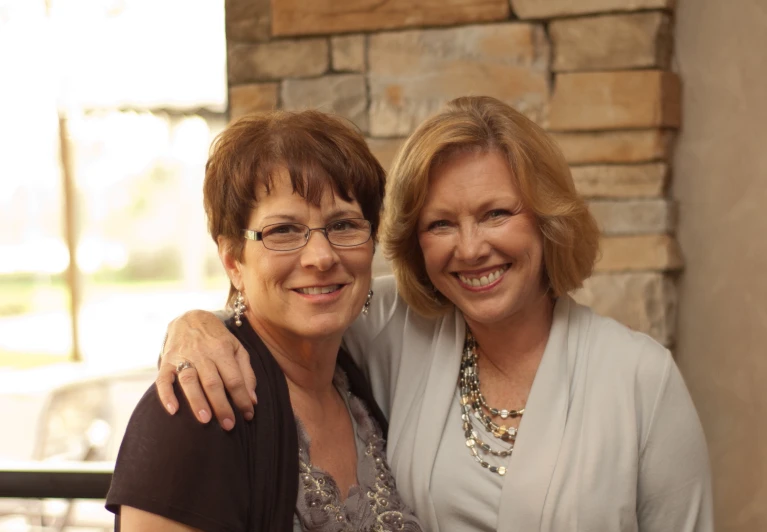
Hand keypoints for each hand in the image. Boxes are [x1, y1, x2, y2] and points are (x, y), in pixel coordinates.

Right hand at [156, 310, 255, 429]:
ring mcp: (183, 357)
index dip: (242, 398)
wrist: (189, 318)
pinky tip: (173, 410)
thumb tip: (252, 400)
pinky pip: (164, 379)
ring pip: (190, 381)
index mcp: (222, 350)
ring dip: (197, 401)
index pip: (234, 378)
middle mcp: (202, 353)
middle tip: (229, 426)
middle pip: (213, 382)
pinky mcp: (166, 361)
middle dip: (221, 405)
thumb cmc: (217, 339)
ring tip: (205, 420)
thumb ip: (246, 373)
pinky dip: (167, 395)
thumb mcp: (237, 349)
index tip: (248, 416)